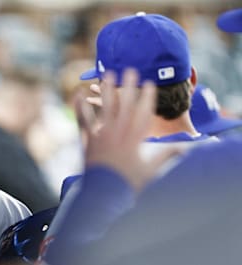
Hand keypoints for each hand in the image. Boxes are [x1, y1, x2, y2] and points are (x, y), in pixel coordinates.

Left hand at [76, 69, 179, 190]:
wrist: (103, 194)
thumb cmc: (127, 184)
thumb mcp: (150, 170)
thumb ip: (166, 156)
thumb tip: (186, 150)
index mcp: (134, 139)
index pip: (143, 113)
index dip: (146, 97)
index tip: (149, 83)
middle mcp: (118, 134)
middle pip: (124, 106)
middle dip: (128, 87)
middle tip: (131, 70)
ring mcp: (102, 136)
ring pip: (104, 109)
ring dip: (106, 91)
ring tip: (107, 75)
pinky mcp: (88, 141)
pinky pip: (83, 121)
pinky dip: (81, 108)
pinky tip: (78, 95)